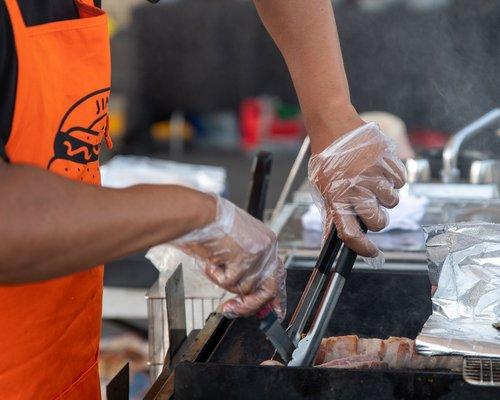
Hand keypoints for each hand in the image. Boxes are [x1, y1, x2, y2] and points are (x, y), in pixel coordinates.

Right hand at [171, 195, 285, 319]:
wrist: (200, 213)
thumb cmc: (211, 226)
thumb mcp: (235, 247)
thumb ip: (245, 269)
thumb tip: (246, 296)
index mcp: (267, 242)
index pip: (278, 276)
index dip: (275, 298)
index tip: (273, 313)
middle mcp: (268, 247)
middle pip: (269, 290)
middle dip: (249, 305)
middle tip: (229, 309)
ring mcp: (258, 254)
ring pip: (244, 287)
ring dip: (224, 281)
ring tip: (214, 261)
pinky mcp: (245, 258)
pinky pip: (229, 282)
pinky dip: (215, 275)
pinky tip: (211, 259)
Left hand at [308, 122, 405, 256]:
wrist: (334, 125)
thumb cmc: (327, 158)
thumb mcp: (322, 187)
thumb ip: (331, 213)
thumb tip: (331, 240)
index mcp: (337, 198)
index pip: (351, 234)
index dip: (363, 248)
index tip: (372, 253)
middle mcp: (357, 190)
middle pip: (379, 222)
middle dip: (377, 220)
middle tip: (370, 207)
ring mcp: (375, 175)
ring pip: (392, 202)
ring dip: (385, 197)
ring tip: (371, 181)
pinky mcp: (389, 161)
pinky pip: (401, 182)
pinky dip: (393, 180)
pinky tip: (379, 169)